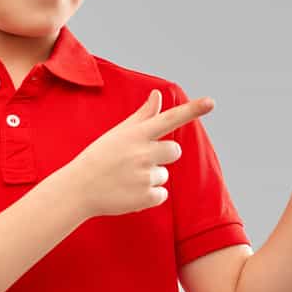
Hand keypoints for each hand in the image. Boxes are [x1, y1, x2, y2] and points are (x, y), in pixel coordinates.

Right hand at [63, 88, 213, 218]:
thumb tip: (158, 94)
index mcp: (136, 135)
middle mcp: (142, 153)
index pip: (169, 119)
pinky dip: (148, 195)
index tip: (211, 101)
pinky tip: (129, 192)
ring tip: (126, 178)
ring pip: (164, 175)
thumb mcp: (118, 133)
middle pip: (174, 151)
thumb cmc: (99, 157)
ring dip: (150, 177)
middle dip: (163, 156)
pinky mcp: (146, 197)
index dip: (192, 110)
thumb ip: (143, 115)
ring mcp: (145, 176)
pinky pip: (161, 194)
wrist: (79, 188)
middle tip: (138, 161)